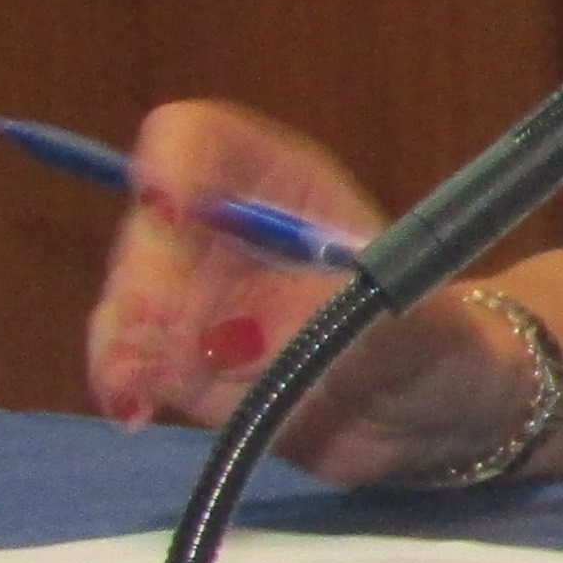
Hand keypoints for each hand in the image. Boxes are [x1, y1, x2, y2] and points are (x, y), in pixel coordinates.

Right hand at [79, 102, 514, 482]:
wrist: (427, 422)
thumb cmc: (442, 347)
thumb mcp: (427, 327)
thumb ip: (373, 322)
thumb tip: (310, 331)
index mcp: (289, 189)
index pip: (205, 140)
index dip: (176, 160)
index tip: (171, 207)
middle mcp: (229, 234)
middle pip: (152, 223)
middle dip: (146, 272)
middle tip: (154, 328)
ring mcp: (198, 298)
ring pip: (129, 294)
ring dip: (121, 333)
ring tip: (137, 385)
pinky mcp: (182, 361)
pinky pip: (130, 359)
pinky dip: (122, 379)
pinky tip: (134, 410)